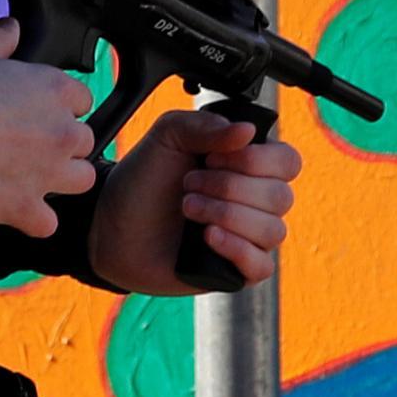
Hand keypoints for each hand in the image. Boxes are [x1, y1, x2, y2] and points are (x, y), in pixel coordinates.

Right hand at [0, 19, 96, 236]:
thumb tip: (10, 26)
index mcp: (54, 90)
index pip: (82, 101)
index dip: (61, 110)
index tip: (40, 116)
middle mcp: (61, 131)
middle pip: (86, 143)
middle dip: (63, 146)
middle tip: (33, 149)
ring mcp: (48, 172)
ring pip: (82, 181)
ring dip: (61, 182)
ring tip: (33, 181)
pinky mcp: (26, 207)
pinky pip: (48, 224)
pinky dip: (33, 221)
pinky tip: (16, 212)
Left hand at [87, 110, 303, 294]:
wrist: (110, 225)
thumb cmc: (142, 181)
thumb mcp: (167, 137)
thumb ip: (205, 127)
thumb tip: (248, 132)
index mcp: (248, 165)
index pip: (287, 161)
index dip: (256, 160)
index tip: (211, 158)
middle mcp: (255, 201)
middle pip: (280, 196)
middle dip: (230, 187)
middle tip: (189, 183)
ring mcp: (247, 237)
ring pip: (273, 230)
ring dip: (227, 215)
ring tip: (188, 208)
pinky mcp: (234, 270)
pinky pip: (262, 266)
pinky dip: (237, 248)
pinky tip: (207, 237)